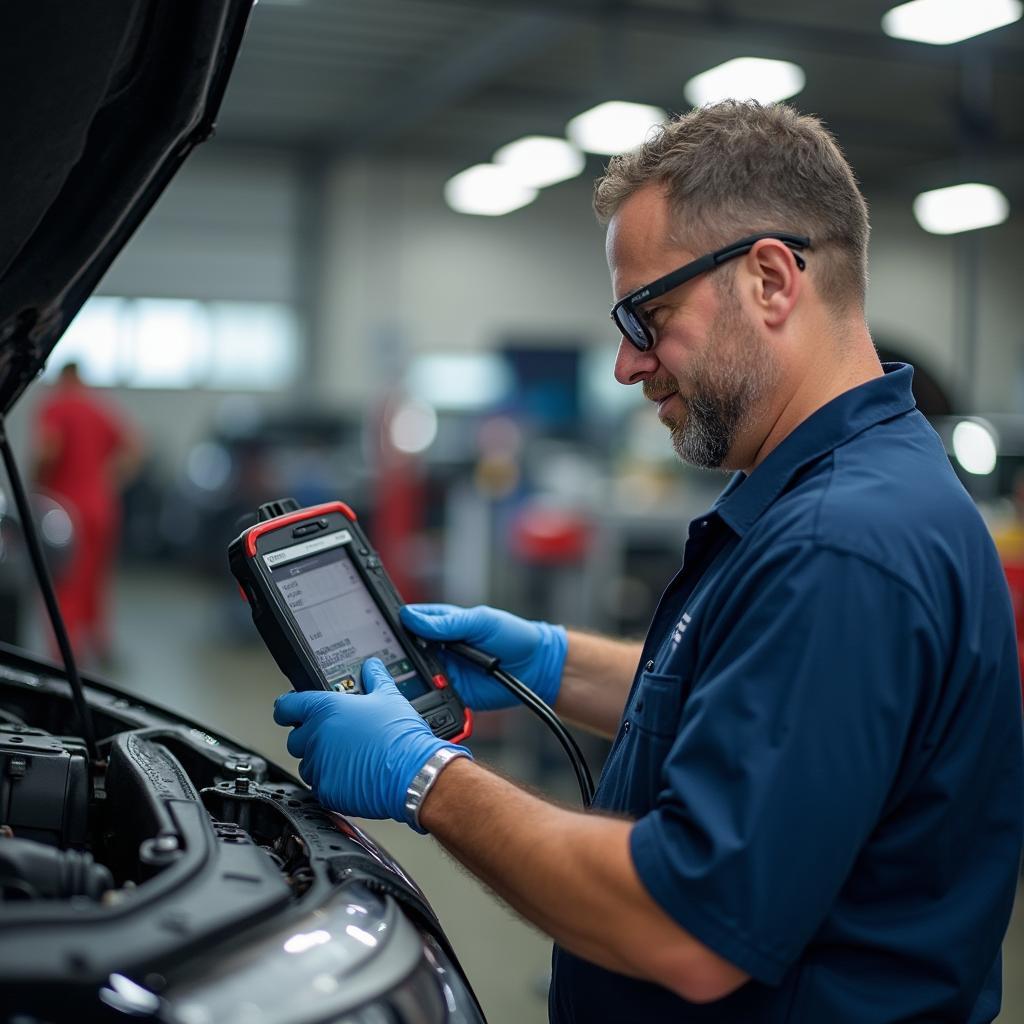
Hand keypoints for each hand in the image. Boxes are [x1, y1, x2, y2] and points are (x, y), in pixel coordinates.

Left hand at [273, 658, 470, 830]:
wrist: (412, 772)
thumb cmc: (400, 736)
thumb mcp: (389, 697)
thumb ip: (375, 678)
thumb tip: (372, 666)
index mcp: (326, 708)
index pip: (287, 705)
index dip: (288, 708)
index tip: (290, 711)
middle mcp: (317, 736)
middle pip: (296, 738)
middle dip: (310, 738)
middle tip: (335, 737)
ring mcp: (319, 765)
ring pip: (308, 764)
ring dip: (321, 761)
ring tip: (349, 758)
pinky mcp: (326, 790)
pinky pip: (320, 785)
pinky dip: (332, 782)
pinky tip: (353, 775)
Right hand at [399, 603, 566, 710]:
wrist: (536, 668)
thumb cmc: (513, 636)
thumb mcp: (481, 622)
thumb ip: (447, 623)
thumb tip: (411, 617)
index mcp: (442, 624)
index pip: (409, 623)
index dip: (394, 627)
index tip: (380, 632)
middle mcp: (439, 648)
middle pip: (407, 652)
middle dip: (397, 657)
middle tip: (387, 660)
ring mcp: (444, 672)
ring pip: (415, 676)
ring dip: (409, 678)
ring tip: (403, 679)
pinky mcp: (452, 693)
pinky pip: (432, 696)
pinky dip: (426, 697)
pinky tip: (422, 694)